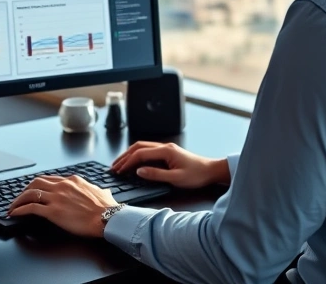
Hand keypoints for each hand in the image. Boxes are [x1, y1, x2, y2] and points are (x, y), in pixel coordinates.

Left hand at [7, 175, 117, 237]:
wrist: (108, 218)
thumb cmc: (107, 208)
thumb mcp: (103, 193)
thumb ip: (99, 190)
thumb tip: (104, 191)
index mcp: (73, 180)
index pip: (51, 179)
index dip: (40, 185)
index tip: (35, 190)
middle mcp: (62, 186)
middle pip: (36, 183)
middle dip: (25, 189)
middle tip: (20, 197)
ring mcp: (56, 198)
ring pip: (30, 194)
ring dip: (18, 200)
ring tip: (12, 207)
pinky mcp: (53, 212)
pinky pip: (30, 208)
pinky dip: (20, 210)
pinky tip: (14, 214)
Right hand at [111, 141, 229, 188]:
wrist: (211, 171)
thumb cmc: (197, 175)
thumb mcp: (176, 179)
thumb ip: (156, 174)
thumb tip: (139, 171)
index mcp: (166, 151)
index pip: (140, 154)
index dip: (127, 162)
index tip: (119, 171)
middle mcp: (165, 147)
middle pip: (138, 147)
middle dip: (125, 156)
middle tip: (114, 166)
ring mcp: (166, 148)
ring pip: (143, 147)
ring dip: (130, 154)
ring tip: (120, 164)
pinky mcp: (168, 153)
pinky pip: (149, 151)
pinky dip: (138, 155)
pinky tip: (134, 162)